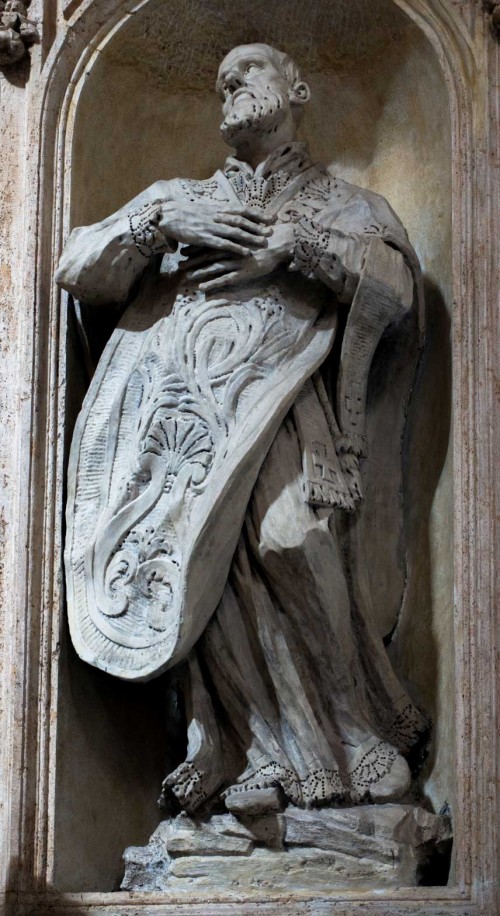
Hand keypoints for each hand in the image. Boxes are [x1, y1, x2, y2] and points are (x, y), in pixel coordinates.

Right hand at [158, 201, 272, 256]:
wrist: (166, 215)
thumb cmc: (183, 213)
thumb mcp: (203, 210)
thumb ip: (217, 214)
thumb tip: (228, 217)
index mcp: (217, 208)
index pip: (241, 209)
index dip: (256, 214)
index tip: (270, 217)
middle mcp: (217, 216)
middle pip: (242, 220)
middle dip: (258, 225)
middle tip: (272, 230)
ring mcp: (211, 226)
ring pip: (235, 231)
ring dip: (250, 236)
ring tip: (263, 242)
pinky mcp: (203, 237)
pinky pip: (222, 243)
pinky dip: (235, 247)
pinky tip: (245, 252)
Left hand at [182, 223, 295, 291]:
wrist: (281, 243)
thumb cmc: (268, 238)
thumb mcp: (250, 232)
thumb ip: (239, 234)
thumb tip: (231, 235)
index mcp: (231, 239)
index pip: (209, 242)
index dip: (196, 247)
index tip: (184, 250)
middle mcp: (230, 250)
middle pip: (207, 255)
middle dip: (192, 260)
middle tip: (179, 265)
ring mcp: (235, 261)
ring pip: (212, 267)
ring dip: (198, 272)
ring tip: (186, 278)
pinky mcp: (242, 272)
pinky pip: (224, 279)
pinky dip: (212, 283)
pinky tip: (202, 289)